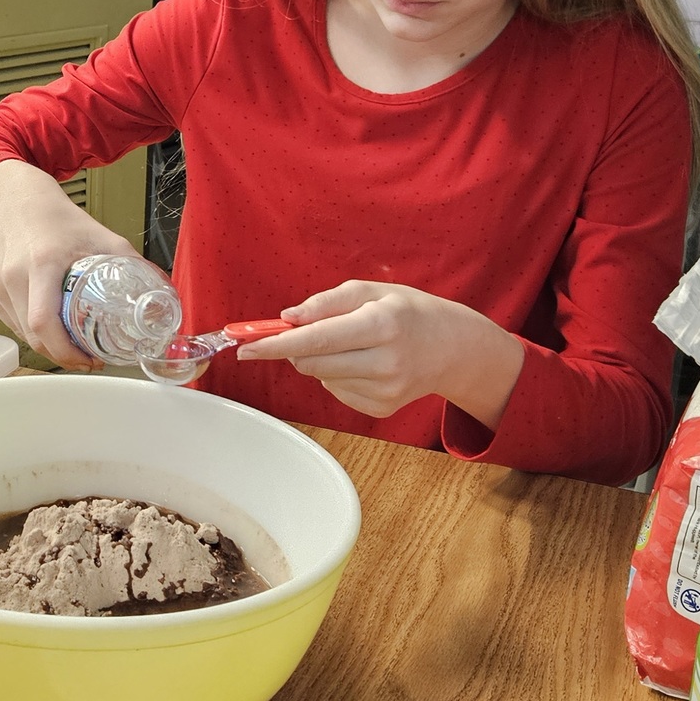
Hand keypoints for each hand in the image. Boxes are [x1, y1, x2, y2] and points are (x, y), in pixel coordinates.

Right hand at [0, 159, 136, 368]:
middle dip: (62, 355)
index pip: (43, 320)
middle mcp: (13, 275)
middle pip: (33, 335)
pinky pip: (11, 323)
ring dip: (47, 346)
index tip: (89, 358)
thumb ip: (129, 262)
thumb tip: (159, 293)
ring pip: (21, 333)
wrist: (14, 199)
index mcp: (42, 262)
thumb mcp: (99, 234)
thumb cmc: (57, 217)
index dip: (65, 350)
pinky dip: (32, 333)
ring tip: (73, 348)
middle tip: (89, 359)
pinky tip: (51, 331)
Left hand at [237, 280, 523, 429]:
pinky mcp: (382, 409)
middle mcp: (387, 361)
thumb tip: (288, 318)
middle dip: (295, 349)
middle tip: (295, 335)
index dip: (277, 344)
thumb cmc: (408, 311)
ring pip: (321, 378)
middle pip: (313, 363)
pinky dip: (337, 377)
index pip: (318, 339)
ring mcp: (386, 390)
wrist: (453, 348)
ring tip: (351, 345)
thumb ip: (326, 303)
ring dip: (320, 361)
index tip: (246, 347)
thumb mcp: (371, 291)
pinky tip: (362, 364)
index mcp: (383, 324)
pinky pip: (336, 393)